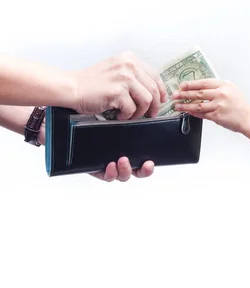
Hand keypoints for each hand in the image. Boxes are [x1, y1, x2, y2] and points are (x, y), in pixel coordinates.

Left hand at [38, 120, 154, 181]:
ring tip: (123, 160)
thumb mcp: (110, 114)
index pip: (142, 158)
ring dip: (126, 171)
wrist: (57, 121)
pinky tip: (110, 165)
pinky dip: (110, 174)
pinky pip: (104, 176)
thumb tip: (146, 113)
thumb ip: (127, 115)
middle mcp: (117, 155)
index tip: (152, 160)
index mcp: (125, 145)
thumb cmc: (84, 116)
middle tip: (145, 164)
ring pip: (122, 175)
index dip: (149, 164)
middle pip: (136, 170)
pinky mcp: (91, 167)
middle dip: (143, 171)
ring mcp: (105, 162)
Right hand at [71, 51, 166, 119]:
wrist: (72, 87)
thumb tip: (154, 91)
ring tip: (131, 114)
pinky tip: (119, 115)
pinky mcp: (117, 92)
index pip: (155, 75)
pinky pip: (132, 109)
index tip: (162, 99)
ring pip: (147, 100)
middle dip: (154, 105)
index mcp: (130, 59)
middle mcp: (129, 66)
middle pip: (154, 89)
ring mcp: (124, 78)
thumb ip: (134, 75)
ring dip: (140, 111)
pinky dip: (127, 116)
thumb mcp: (116, 70)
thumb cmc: (92, 82)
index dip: (161, 90)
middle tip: (150, 114)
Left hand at [171, 79, 249, 132]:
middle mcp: (221, 94)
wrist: (248, 118)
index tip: (181, 85)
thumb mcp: (231, 89)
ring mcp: (219, 106)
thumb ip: (217, 87)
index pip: (203, 82)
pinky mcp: (217, 116)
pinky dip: (193, 112)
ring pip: (198, 105)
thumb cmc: (239, 104)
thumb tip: (199, 86)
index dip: (190, 84)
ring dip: (185, 105)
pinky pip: (202, 114)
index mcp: (224, 85)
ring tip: (177, 105)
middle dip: (184, 94)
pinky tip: (187, 111)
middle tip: (175, 95)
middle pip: (198, 93)